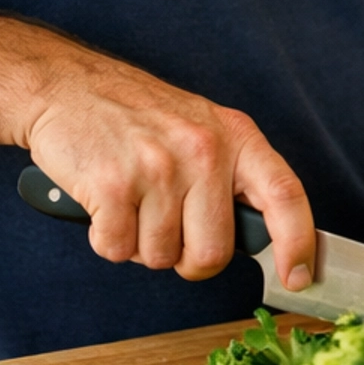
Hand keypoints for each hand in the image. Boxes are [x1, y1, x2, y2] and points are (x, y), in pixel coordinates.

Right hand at [24, 52, 314, 287]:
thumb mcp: (201, 127)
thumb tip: (264, 238)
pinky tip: (104, 203)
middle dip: (187, 259)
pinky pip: (117, 249)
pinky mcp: (113, 185)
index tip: (298, 278)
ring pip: (160, 258)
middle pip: (213, 254)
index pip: (285, 196)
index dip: (297, 244)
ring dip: (140, 244)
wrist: (65, 86)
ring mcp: (159, 168)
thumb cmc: (134, 115)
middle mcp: (203, 150)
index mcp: (235, 136)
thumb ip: (231, 175)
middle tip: (165, 227)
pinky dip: (106, 239)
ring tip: (130, 200)